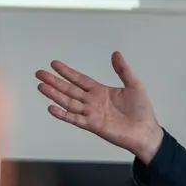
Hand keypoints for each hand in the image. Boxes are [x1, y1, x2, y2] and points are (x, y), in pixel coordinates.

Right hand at [36, 52, 163, 164]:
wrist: (145, 132)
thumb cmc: (141, 111)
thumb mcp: (134, 85)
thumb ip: (123, 70)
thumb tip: (115, 54)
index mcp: (101, 91)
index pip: (80, 79)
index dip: (67, 72)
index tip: (54, 64)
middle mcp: (93, 102)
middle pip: (69, 89)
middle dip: (54, 81)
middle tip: (40, 73)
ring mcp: (91, 114)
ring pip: (69, 102)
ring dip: (54, 95)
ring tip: (42, 86)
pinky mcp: (93, 125)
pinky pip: (74, 119)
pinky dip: (63, 114)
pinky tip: (52, 107)